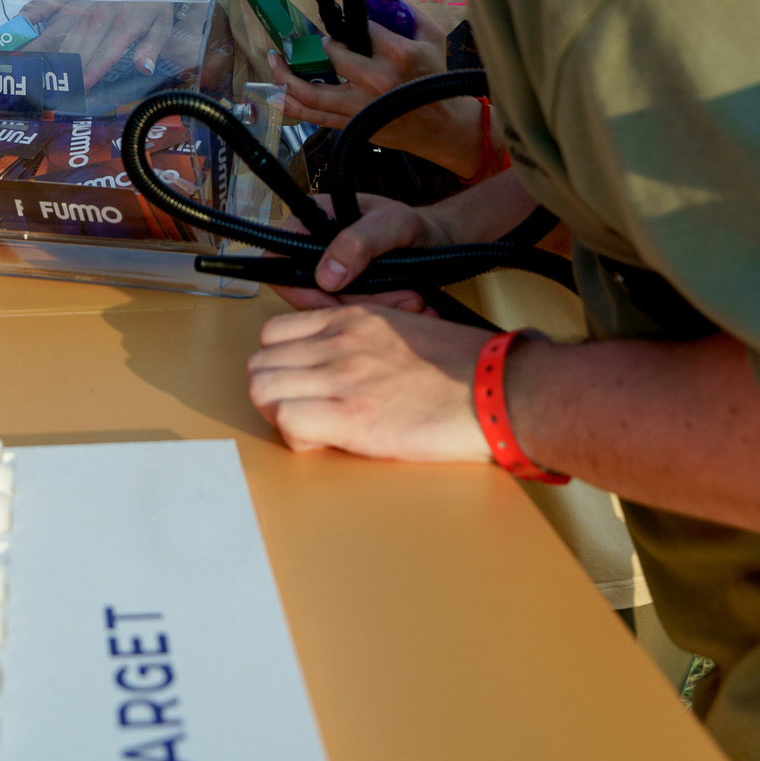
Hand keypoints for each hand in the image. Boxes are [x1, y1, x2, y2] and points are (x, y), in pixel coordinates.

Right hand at [25, 0, 169, 86]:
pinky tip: (14, 32)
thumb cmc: (153, 11)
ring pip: (58, 30)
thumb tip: (145, 67)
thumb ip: (152, 48)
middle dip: (61, 67)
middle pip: (77, 44)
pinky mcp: (71, 2)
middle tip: (43, 88)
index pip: (106, 50)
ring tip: (23, 68)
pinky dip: (29, 17)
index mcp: (125, 23)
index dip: (93, 69)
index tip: (79, 86)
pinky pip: (46, 7)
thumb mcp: (162, 29)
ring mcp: (82, 7)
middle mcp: (99, 14)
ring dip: (40, 49)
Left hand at [245, 303, 496, 461]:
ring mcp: (342, 377)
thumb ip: (365, 334)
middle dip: (272, 391)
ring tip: (311, 427)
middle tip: (300, 410)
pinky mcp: (352, 417)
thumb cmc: (465, 367)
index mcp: (352, 319)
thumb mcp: (405, 327)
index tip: (298, 383)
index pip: (275, 332)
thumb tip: (345, 354)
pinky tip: (323, 441)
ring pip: (262, 388)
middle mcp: (339, 343)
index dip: (280, 363)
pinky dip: (295, 436)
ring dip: (278, 413)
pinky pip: (287, 420)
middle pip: (259, 362)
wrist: (500, 391)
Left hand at [267, 22, 491, 173]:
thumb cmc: (435, 80)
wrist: (441, 127)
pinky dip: (292, 105)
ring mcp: (360, 105)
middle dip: (318, 44)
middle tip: (309, 39)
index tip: (337, 20)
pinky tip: (277, 92)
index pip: (361, 29)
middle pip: (332, 57)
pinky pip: (315, 116)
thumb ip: (409, 13)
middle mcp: (374, 80)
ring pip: (312, 93)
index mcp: (396, 54)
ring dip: (286, 75)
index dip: (346, 22)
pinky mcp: (352, 123)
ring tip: (274, 60)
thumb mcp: (432, 38)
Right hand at [279, 192, 442, 312]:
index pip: (280, 259)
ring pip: (333, 308)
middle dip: (354, 304)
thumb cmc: (415, 223)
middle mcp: (315, 249)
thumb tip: (326, 276)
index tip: (334, 303)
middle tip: (401, 300)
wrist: (440, 240)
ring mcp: (331, 274)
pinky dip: (381, 316)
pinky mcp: (349, 294)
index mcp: (311, 220)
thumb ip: (360, 242)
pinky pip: (351, 315)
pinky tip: (412, 307)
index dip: (299, 287)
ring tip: (413, 301)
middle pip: (310, 292)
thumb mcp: (393, 223)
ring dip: (374, 312)